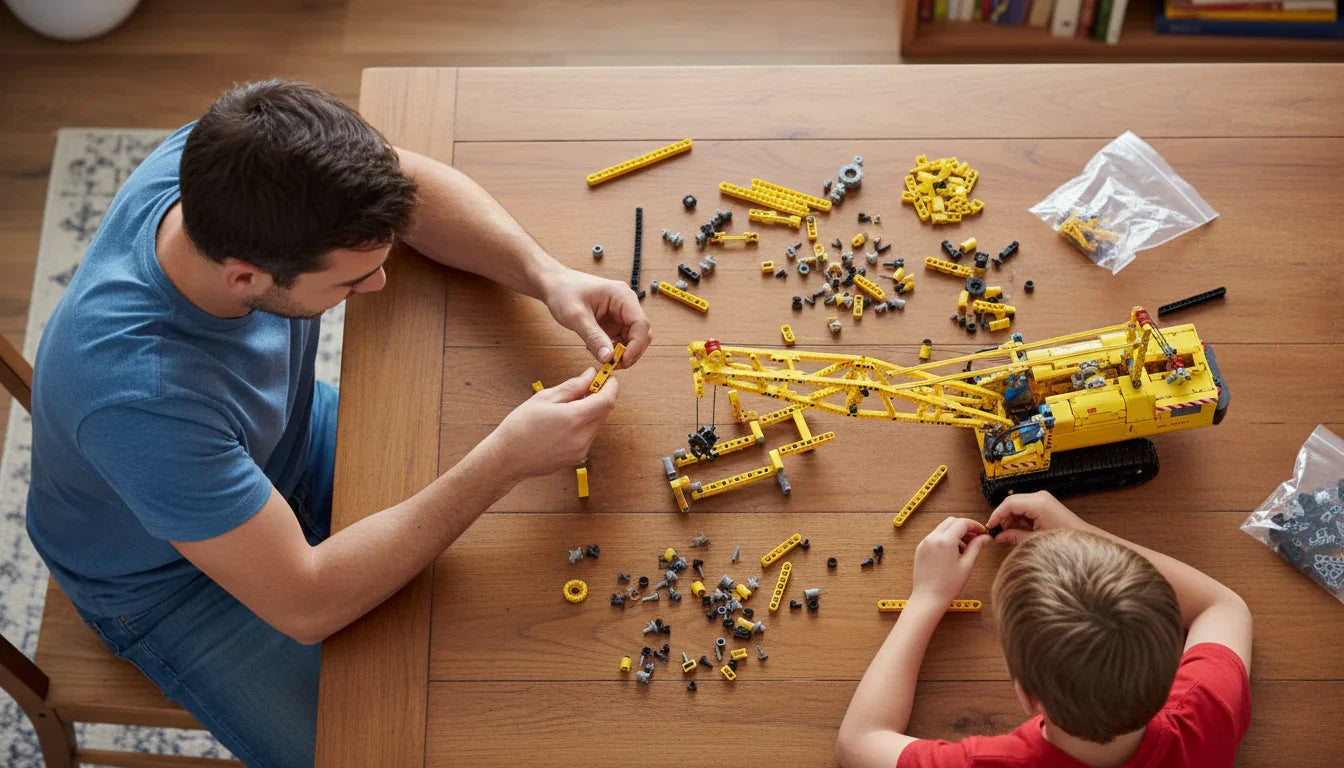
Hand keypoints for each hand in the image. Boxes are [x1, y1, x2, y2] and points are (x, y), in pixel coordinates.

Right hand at [479, 368, 617, 481]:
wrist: (507, 459)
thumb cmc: (520, 425)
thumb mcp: (544, 398)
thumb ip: (572, 386)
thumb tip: (591, 375)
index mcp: (575, 418)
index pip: (607, 399)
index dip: (611, 386)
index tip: (607, 376)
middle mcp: (582, 436)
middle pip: (605, 412)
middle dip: (601, 396)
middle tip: (587, 386)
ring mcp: (581, 450)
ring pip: (597, 424)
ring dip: (592, 411)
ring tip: (570, 404)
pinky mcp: (577, 457)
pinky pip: (588, 436)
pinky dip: (584, 424)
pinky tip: (565, 421)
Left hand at [544, 267, 651, 366]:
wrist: (555, 285)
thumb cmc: (564, 292)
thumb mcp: (576, 317)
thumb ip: (594, 338)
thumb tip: (609, 358)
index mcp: (622, 296)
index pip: (640, 323)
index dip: (636, 345)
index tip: (623, 360)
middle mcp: (625, 304)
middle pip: (641, 333)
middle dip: (630, 351)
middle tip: (613, 364)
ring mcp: (620, 314)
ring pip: (632, 340)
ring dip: (621, 352)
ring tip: (603, 357)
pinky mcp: (614, 322)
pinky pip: (620, 340)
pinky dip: (612, 350)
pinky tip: (597, 349)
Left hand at [910, 517, 990, 605]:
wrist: (928, 597)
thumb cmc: (948, 585)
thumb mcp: (967, 565)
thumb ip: (976, 547)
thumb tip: (985, 537)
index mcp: (945, 541)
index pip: (962, 523)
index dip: (975, 525)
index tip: (982, 532)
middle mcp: (932, 538)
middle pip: (951, 522)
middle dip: (964, 527)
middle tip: (975, 539)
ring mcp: (925, 542)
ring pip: (943, 528)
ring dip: (955, 533)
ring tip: (964, 550)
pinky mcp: (920, 548)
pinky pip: (935, 537)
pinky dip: (945, 539)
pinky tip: (952, 553)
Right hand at [984, 491, 1086, 544]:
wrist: (1083, 539)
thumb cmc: (1065, 540)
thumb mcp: (1034, 540)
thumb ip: (1013, 537)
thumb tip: (998, 537)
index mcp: (1038, 503)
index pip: (1009, 503)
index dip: (997, 515)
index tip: (991, 526)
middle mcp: (1040, 496)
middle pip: (1012, 502)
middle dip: (1004, 518)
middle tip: (999, 533)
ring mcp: (1042, 498)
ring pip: (1017, 505)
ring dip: (1011, 519)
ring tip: (1011, 534)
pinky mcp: (1044, 503)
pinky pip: (1025, 508)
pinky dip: (1020, 519)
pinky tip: (1021, 531)